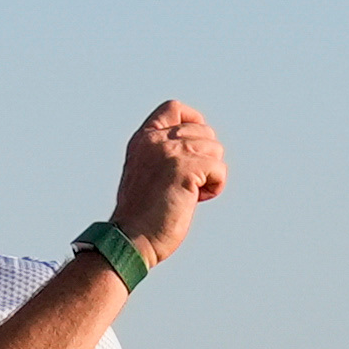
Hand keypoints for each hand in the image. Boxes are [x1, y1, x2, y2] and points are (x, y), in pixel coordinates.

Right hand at [111, 101, 227, 265]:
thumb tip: (202, 148)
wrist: (129, 240)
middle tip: (190, 182)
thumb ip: (166, 154)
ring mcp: (170, 153)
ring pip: (215, 150)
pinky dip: (215, 186)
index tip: (194, 146)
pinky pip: (219, 169)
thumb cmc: (141, 215)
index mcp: (142, 140)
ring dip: (210, 174)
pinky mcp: (185, 169)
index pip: (174, 109)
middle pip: (204, 131)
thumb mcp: (147, 172)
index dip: (193, 121)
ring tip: (190, 194)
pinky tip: (197, 200)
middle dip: (206, 157)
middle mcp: (155, 141)